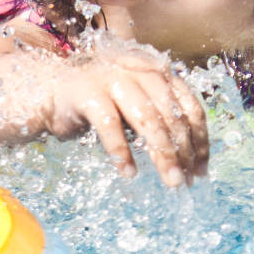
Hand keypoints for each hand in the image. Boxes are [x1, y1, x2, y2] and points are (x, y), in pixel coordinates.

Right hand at [41, 52, 209, 185]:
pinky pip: (111, 126)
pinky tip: (128, 173)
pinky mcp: (88, 93)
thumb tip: (190, 160)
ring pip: (149, 120)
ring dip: (163, 155)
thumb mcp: (137, 107)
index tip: (201, 170)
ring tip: (171, 181)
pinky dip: (122, 152)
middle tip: (187, 182)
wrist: (51, 89)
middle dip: (184, 152)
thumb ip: (161, 120)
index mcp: (158, 73)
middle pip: (172, 116)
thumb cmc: (101, 102)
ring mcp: (114, 79)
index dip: (200, 140)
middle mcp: (140, 71)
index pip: (190, 107)